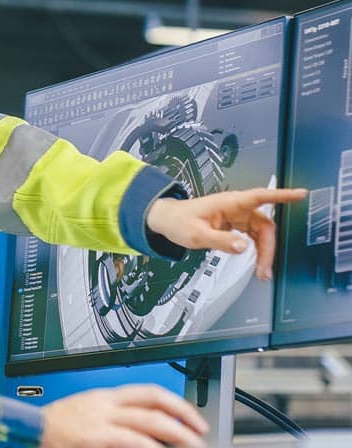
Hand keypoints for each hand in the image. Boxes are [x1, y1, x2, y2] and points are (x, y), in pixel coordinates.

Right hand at [41, 385, 207, 447]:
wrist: (27, 429)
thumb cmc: (53, 427)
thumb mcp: (86, 414)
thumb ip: (113, 418)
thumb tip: (142, 430)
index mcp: (104, 396)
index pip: (149, 391)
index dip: (175, 403)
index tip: (191, 417)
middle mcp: (106, 403)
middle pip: (154, 403)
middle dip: (183, 418)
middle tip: (200, 433)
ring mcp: (101, 418)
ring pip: (149, 420)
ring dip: (177, 433)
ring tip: (192, 444)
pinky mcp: (95, 435)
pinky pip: (131, 438)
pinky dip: (150, 445)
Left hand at [146, 187, 305, 279]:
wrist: (167, 220)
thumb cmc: (178, 221)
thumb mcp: (196, 235)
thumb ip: (220, 241)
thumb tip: (243, 247)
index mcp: (228, 203)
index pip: (260, 197)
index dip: (282, 195)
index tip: (300, 194)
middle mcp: (235, 208)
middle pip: (264, 225)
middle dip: (269, 247)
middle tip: (265, 269)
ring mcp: (235, 216)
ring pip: (260, 233)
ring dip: (264, 252)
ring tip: (262, 272)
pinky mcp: (234, 225)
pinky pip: (252, 237)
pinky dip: (256, 250)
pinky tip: (255, 263)